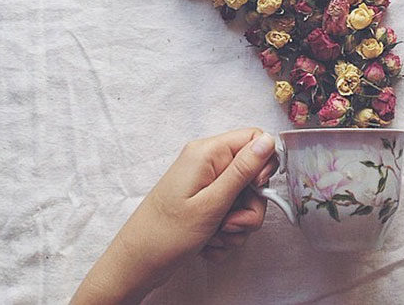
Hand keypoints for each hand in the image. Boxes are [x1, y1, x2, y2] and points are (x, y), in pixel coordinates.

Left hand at [71, 128, 276, 304]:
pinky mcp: (205, 202)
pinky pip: (231, 212)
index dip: (264, 162)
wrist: (135, 265)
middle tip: (230, 224)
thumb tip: (268, 139)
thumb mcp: (211, 203)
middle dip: (249, 205)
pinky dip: (226, 232)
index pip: (254, 138)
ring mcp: (206, 183)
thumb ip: (242, 170)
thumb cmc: (166, 234)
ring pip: (244, 198)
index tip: (257, 188)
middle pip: (252, 174)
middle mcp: (208, 162)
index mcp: (208, 152)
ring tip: (215, 237)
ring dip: (237, 223)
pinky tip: (209, 243)